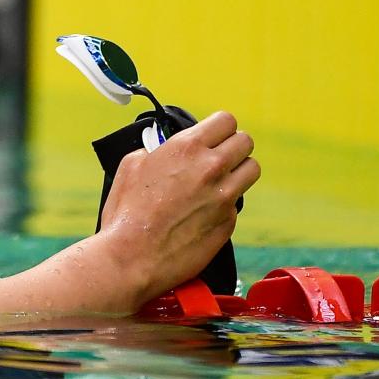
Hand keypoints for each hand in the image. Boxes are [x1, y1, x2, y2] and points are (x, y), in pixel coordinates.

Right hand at [99, 111, 259, 300]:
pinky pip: (236, 204)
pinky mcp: (228, 223)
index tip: (212, 135)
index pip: (226, 121)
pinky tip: (202, 211)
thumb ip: (156, 150)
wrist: (132, 257)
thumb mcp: (132, 165)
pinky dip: (224, 204)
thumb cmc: (126, 213)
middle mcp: (211, 168)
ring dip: (237, 171)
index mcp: (186, 148)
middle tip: (218, 155)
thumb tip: (164, 150)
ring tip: (219, 180)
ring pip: (251, 170)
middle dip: (232, 146)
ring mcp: (224, 197)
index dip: (219, 127)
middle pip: (245, 142)